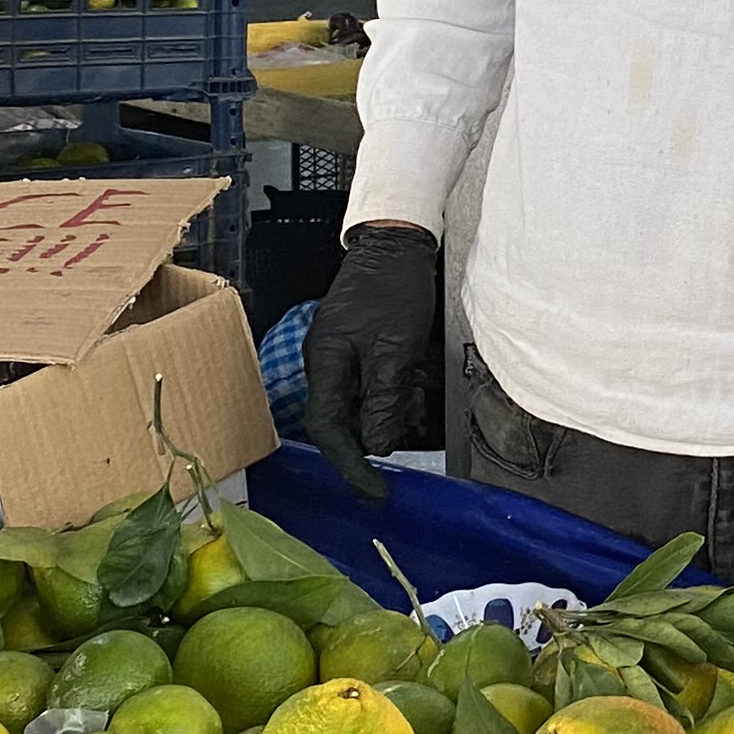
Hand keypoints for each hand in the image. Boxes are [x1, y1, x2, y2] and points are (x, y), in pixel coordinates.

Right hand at [301, 222, 443, 495]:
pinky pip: (363, 387)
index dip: (349, 466)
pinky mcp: (354, 347)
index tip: (372, 491)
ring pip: (352, 406)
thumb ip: (383, 398)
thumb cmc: (394, 287)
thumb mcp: (396, 349)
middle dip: (366, 444)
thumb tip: (376, 445)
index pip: (328, 430)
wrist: (395, 243)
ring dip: (379, 420)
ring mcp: (337, 354)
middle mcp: (324, 363)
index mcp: (325, 363)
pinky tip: (407, 394)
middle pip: (337, 422)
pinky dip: (385, 399)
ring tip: (410, 414)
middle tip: (393, 466)